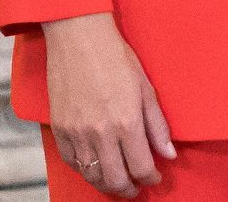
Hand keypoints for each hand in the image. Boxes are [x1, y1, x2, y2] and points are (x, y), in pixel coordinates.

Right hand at [41, 13, 174, 196]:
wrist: (79, 41)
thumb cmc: (117, 59)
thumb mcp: (146, 89)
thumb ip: (157, 126)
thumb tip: (168, 154)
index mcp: (126, 122)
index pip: (140, 166)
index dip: (150, 177)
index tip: (155, 176)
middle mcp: (100, 133)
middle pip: (115, 178)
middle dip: (128, 189)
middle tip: (137, 189)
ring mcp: (76, 133)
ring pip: (91, 175)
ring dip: (106, 184)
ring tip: (118, 183)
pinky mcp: (59, 129)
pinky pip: (71, 162)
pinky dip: (85, 171)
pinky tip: (95, 169)